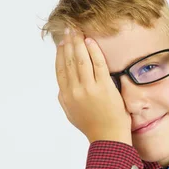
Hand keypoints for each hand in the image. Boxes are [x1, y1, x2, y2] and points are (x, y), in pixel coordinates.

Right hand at [55, 28, 131, 144]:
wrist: (108, 138)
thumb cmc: (92, 126)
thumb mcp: (72, 113)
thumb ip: (66, 98)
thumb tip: (62, 86)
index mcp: (66, 96)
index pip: (60, 69)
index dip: (60, 54)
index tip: (61, 43)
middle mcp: (75, 90)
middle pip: (69, 61)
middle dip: (68, 43)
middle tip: (69, 30)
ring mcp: (89, 88)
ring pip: (80, 59)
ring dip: (78, 42)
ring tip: (78, 31)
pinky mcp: (104, 87)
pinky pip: (97, 63)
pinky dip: (93, 50)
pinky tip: (90, 41)